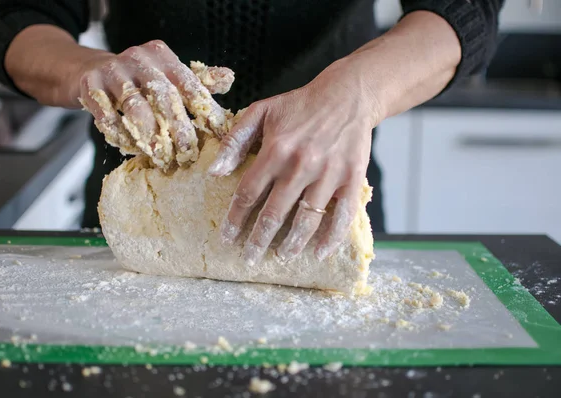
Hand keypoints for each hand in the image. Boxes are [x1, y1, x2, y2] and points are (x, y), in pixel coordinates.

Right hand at [77, 40, 234, 168]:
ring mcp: (112, 70)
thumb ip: (198, 80)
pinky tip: (131, 149)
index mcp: (162, 56)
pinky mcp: (89, 85)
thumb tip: (230, 78)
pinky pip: (106, 115)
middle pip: (164, 96)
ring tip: (160, 157)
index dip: (205, 110)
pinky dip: (120, 135)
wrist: (88, 70)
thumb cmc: (137, 78)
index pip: (189, 83)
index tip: (219, 134)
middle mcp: (138, 59)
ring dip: (149, 136)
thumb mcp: (167, 73)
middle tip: (187, 153)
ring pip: (134, 107)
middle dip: (178, 128)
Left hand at [208, 59, 379, 264]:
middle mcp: (301, 165)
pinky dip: (331, 238)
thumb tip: (215, 173)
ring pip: (307, 219)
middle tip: (249, 259)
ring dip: (292, 244)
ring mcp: (329, 174)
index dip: (235, 219)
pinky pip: (343, 215)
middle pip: (275, 213)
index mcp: (276, 149)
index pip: (249, 193)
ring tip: (280, 258)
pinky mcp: (352, 178)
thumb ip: (235, 140)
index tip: (226, 238)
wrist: (347, 95)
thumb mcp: (261, 111)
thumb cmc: (300, 105)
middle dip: (259, 240)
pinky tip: (319, 254)